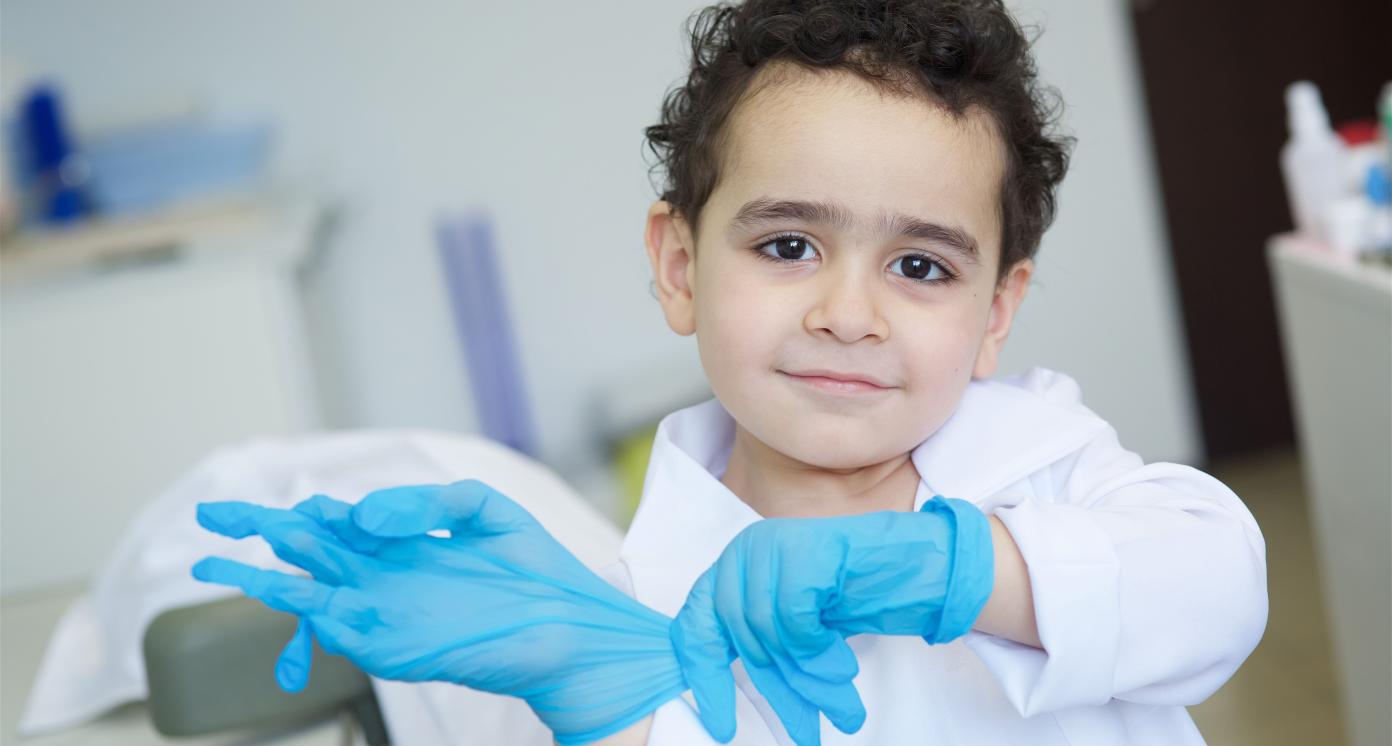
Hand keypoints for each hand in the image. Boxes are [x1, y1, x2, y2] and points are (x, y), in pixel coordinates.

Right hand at [192, 481, 685, 745]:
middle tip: (212, 515)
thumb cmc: (537, 571)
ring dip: (265, 573)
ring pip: (312, 589)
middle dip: (262, 531)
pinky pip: (341, 624)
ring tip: (214, 556)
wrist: (577, 625)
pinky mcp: (397, 643)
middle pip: (311, 551)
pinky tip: (276, 587)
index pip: (341, 523)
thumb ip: (425, 500)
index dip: (306, 508)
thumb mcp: (482, 510)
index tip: (279, 495)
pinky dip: (305, 606)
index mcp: (408, 545)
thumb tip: (367, 514)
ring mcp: (388, 611)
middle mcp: (389, 578)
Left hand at [672, 496, 994, 745]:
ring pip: (766, 630)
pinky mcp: (801, 548)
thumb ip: (759, 651)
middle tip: (806, 728)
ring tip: (839, 701)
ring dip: (806, 676)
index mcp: (732, 572)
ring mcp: (770, 544)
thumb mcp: (792, 629)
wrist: (905, 564)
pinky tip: (840, 664)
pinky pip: (794, 617)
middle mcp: (743, 552)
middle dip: (778, 686)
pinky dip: (816, 647)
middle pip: (739, 635)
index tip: (721, 727)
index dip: (705, 680)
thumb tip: (717, 707)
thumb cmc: (847, 596)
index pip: (695, 628)